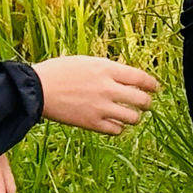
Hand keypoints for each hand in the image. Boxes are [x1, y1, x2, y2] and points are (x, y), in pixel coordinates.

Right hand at [33, 55, 160, 135]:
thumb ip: (108, 70)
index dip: (152, 85)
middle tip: (145, 104)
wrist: (37, 89)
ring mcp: (101, 107)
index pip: (141, 78)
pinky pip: (117, 130)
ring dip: (134, 117)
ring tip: (130, 116)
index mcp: (107, 69)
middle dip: (147, 103)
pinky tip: (114, 123)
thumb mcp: (87, 62)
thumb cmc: (59, 71)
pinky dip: (119, 127)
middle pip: (142, 100)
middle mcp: (108, 88)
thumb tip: (126, 78)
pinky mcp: (92, 123)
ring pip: (133, 118)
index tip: (155, 88)